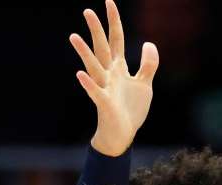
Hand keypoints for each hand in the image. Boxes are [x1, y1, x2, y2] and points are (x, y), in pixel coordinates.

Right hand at [69, 0, 158, 155]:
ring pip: (94, 67)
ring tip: (74, 37)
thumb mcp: (144, 84)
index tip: (109, 2)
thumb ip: (148, 64)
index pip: (116, 39)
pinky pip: (95, 92)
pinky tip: (79, 74)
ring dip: (84, 53)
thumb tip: (148, 43)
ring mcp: (106, 87)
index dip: (114, 21)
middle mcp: (109, 74)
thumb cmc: (131, 109)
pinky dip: (88, 84)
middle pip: (102, 48)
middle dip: (96, 30)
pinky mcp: (105, 103)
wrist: (123, 134)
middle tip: (87, 11)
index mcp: (119, 68)